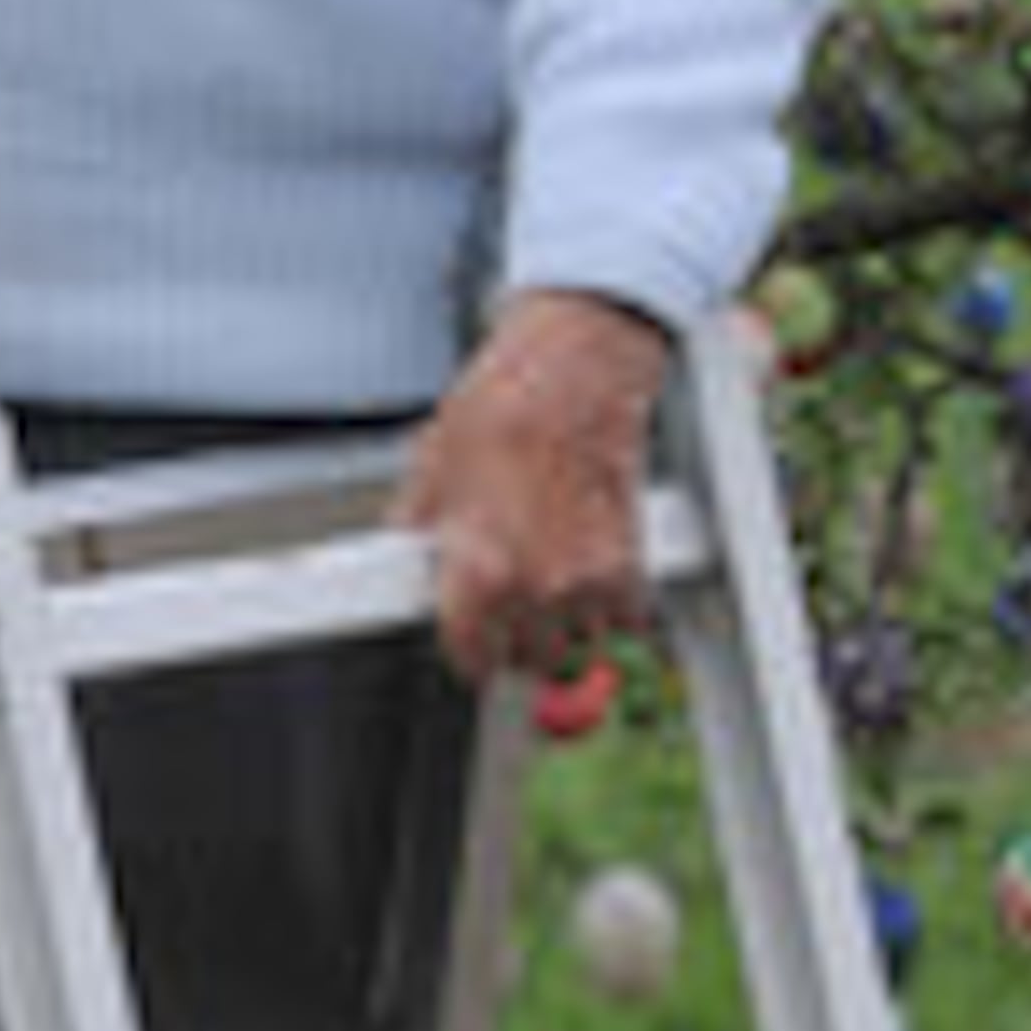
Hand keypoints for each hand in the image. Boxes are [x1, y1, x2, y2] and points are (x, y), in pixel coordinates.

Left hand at [390, 289, 670, 689]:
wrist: (574, 372)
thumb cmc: (501, 405)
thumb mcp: (433, 463)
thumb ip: (418, 526)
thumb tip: (404, 556)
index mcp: (477, 570)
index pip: (470, 658)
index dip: (468, 652)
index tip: (473, 646)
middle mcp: (532, 588)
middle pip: (526, 659)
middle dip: (516, 638)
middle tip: (511, 605)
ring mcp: (584, 582)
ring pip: (576, 646)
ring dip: (565, 627)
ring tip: (552, 582)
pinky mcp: (627, 567)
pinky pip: (622, 622)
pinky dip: (611, 609)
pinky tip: (591, 572)